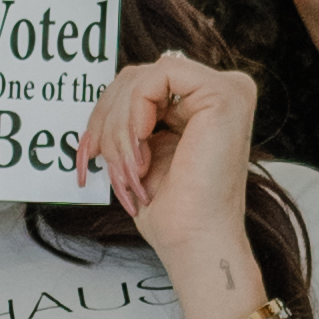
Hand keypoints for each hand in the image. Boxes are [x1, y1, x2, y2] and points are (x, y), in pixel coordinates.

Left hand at [79, 46, 261, 287]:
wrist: (194, 241)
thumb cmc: (172, 211)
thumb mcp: (141, 151)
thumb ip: (132, 118)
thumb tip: (102, 104)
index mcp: (203, 104)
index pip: (139, 85)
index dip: (105, 115)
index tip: (90, 154)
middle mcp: (221, 91)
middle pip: (135, 78)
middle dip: (105, 122)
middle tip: (102, 161)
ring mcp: (228, 90)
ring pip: (141, 79)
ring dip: (118, 129)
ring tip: (130, 169)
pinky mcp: (224, 94)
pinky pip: (159, 76)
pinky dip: (135, 113)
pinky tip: (142, 148)